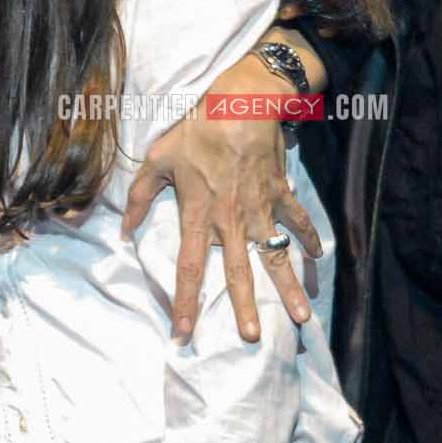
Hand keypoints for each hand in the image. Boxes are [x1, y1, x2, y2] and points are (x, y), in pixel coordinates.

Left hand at [123, 54, 319, 342]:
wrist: (239, 104)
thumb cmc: (194, 132)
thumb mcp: (157, 161)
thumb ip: (140, 198)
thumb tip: (124, 229)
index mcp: (199, 215)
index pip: (188, 267)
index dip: (184, 300)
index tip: (183, 331)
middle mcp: (232, 220)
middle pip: (238, 272)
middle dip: (245, 307)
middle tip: (253, 339)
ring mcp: (261, 209)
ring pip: (276, 255)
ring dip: (290, 286)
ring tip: (303, 316)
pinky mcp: (281, 194)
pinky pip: (298, 221)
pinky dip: (308, 238)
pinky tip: (317, 259)